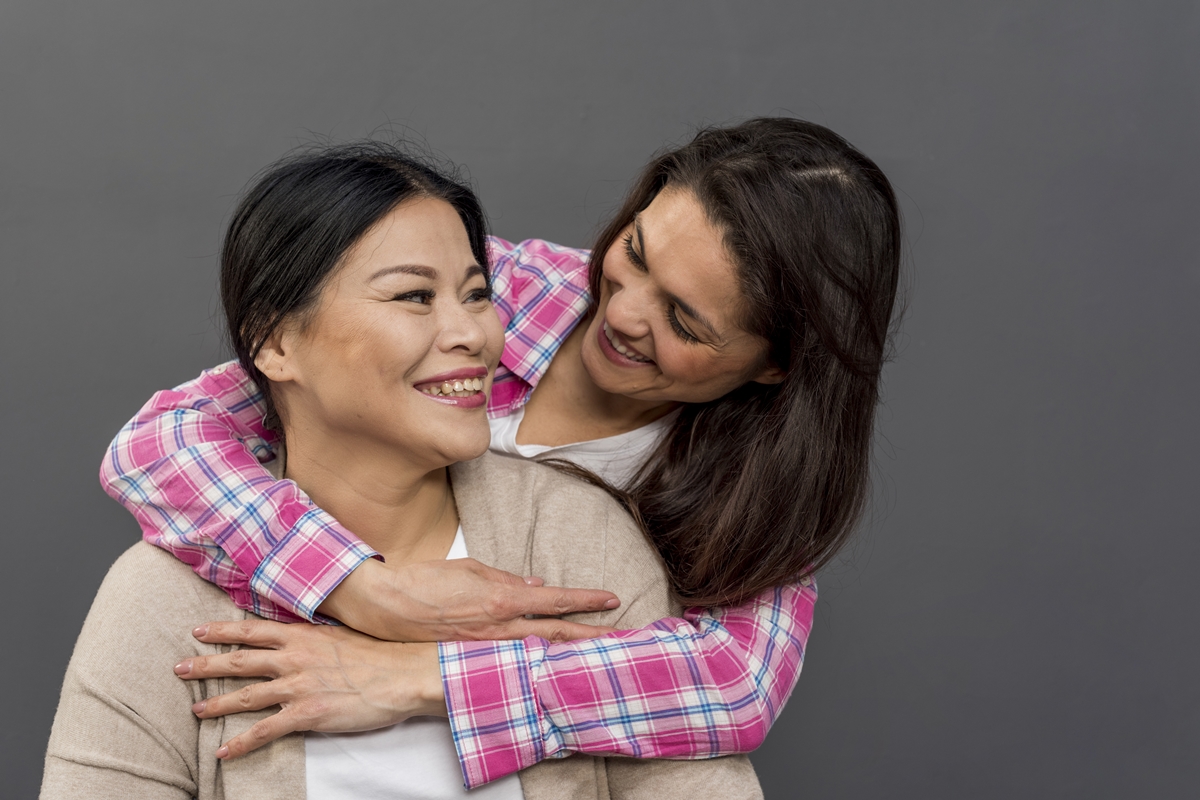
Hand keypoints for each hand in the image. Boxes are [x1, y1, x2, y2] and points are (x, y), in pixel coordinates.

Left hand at [174, 619, 442, 759]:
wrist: (403, 674)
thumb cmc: (380, 653)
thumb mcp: (342, 632)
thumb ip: (315, 634)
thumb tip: (301, 632)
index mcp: (303, 635)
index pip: (253, 630)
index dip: (223, 630)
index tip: (199, 631)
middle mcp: (294, 657)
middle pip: (239, 660)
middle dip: (205, 664)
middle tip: (179, 667)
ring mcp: (298, 686)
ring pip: (245, 695)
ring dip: (215, 703)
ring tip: (194, 710)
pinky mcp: (307, 714)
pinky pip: (265, 731)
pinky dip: (241, 743)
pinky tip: (223, 751)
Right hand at [316, 556, 618, 641]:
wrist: (385, 606)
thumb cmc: (426, 580)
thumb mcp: (472, 569)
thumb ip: (507, 579)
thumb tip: (537, 585)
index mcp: (502, 599)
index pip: (555, 600)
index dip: (586, 600)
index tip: (611, 598)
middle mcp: (499, 627)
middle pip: (555, 634)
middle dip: (590, 637)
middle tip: (620, 640)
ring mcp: (486, 648)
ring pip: (536, 652)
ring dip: (566, 653)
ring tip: (593, 656)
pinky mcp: (471, 659)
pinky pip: (509, 660)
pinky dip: (533, 662)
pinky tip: (548, 665)